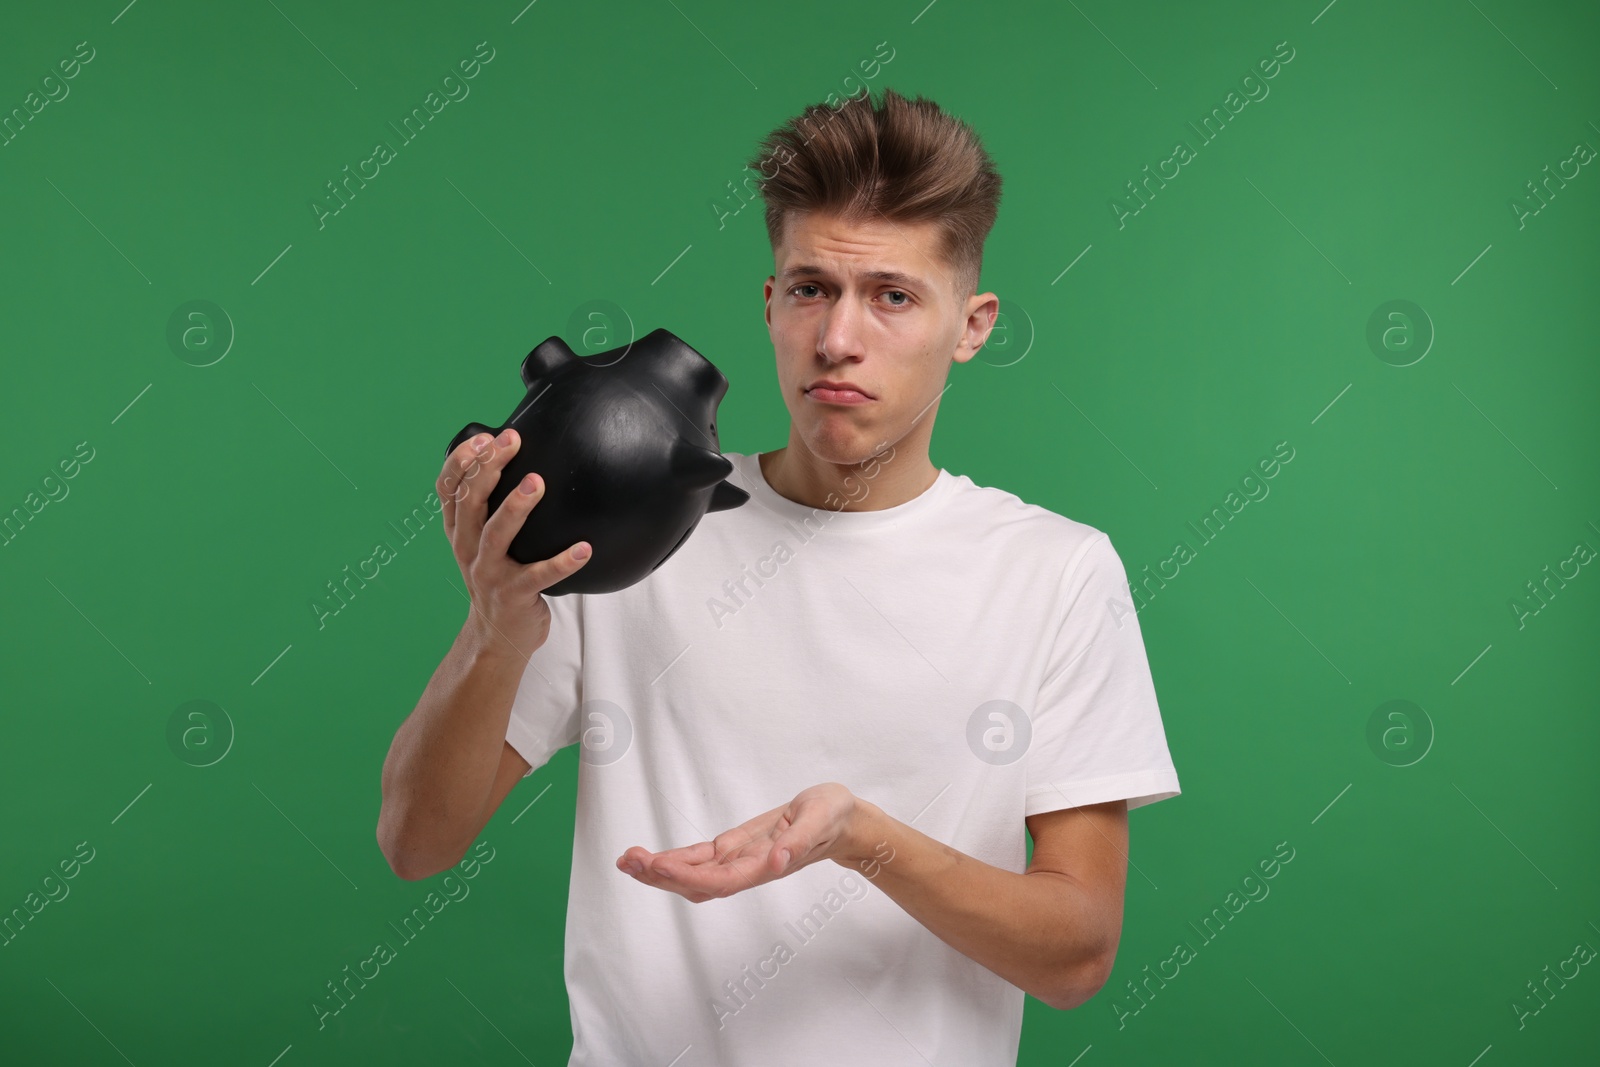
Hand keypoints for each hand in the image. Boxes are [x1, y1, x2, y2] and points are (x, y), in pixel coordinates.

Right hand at [437, 427, 590, 656]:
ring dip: (515, 507)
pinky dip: (562, 562)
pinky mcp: (514, 595)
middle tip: (511, 441)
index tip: (485, 437)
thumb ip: (489, 508)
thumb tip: (515, 460)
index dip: (462, 460)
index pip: (449, 489)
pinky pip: (540, 575)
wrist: (496, 637)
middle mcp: (468, 548)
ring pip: (496, 534)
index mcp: (459, 531)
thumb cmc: (497, 578)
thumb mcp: (481, 542)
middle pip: (470, 502)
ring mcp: (488, 572)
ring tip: (537, 483)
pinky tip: (584, 549)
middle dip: (488, 468)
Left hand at [617, 783, 858, 902]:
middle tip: (630, 861)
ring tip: (628, 861)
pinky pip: (700, 859)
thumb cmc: (832, 817)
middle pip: (699, 883)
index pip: (721, 879)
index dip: (688, 874)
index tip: (659, 863)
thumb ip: (799, 841)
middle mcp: (748, 869)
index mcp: (766, 865)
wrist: (840, 821)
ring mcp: (740, 860)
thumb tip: (776, 862)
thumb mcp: (820, 819)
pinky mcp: (736, 847)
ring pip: (694, 875)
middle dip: (662, 875)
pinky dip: (674, 859)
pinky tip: (651, 858)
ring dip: (660, 871)